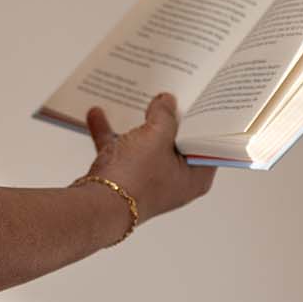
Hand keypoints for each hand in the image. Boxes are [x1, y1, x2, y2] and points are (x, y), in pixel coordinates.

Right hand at [80, 92, 215, 224]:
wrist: (96, 207)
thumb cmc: (135, 179)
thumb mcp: (157, 136)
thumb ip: (165, 115)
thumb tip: (167, 101)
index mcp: (195, 177)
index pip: (207, 143)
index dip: (203, 120)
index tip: (199, 98)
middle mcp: (174, 182)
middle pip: (176, 143)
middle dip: (169, 118)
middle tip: (171, 94)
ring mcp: (147, 181)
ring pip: (145, 147)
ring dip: (137, 125)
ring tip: (138, 101)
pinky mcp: (123, 181)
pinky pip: (119, 152)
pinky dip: (110, 134)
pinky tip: (97, 114)